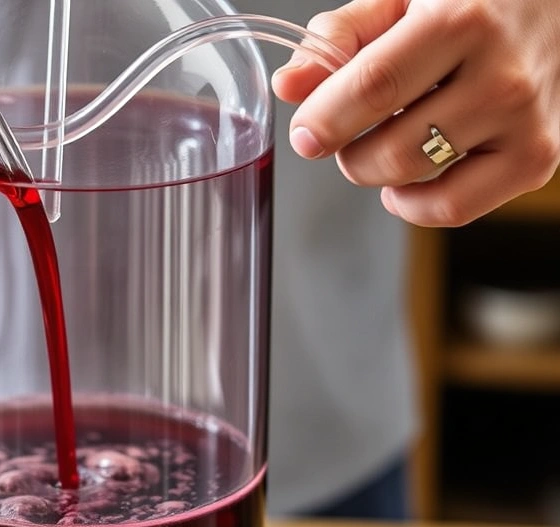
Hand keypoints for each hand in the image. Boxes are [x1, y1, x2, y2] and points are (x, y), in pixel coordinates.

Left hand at [273, 0, 559, 226]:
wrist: (553, 10)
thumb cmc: (472, 3)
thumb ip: (341, 37)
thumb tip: (289, 85)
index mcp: (459, 19)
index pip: (374, 87)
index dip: (325, 120)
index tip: (306, 134)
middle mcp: (500, 74)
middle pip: (390, 148)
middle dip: (347, 151)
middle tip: (346, 132)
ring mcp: (524, 120)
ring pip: (416, 179)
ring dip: (376, 173)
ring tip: (381, 142)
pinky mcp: (536, 157)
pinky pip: (454, 209)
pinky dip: (414, 205)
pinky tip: (408, 179)